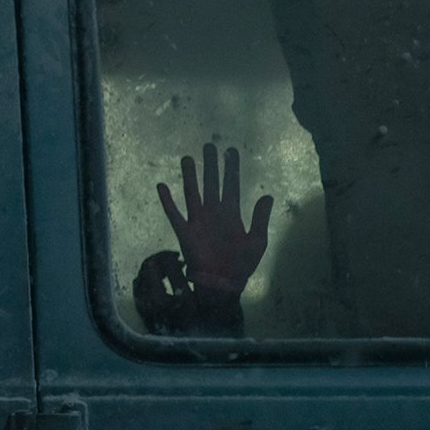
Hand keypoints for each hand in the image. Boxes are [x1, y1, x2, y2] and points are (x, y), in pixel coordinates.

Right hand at [156, 143, 273, 294]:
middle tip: (209, 145)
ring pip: (193, 193)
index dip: (231, 169)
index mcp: (231, 214)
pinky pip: (174, 213)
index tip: (231, 151)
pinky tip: (162, 186)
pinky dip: (167, 200)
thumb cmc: (241, 264)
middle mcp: (213, 213)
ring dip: (190, 176)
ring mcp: (198, 221)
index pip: (231, 185)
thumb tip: (267, 195)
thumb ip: (260, 218)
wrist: (222, 283)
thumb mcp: (258, 240)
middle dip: (211, 165)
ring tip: (187, 158)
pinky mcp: (184, 231)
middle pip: (211, 183)